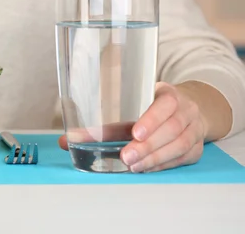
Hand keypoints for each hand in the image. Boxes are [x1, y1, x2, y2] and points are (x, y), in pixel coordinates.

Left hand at [58, 82, 207, 172]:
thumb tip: (67, 140)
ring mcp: (193, 129)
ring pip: (178, 145)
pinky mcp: (195, 147)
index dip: (151, 119)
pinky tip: (146, 168)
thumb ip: (101, 123)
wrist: (187, 108)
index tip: (135, 133)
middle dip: (147, 146)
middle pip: (171, 129)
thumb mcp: (130, 106)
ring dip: (154, 158)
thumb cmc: (150, 106)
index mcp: (168, 93)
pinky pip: (182, 158)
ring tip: (134, 166)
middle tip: (126, 157)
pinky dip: (162, 165)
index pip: (165, 104)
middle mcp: (185, 110)